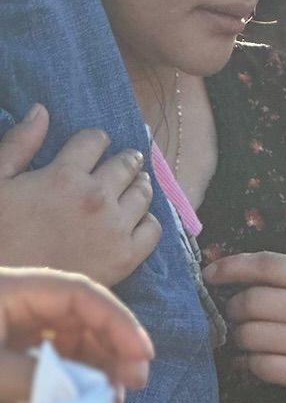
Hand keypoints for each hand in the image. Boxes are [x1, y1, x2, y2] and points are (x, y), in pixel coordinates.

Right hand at [0, 107, 159, 287]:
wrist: (9, 292)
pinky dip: (147, 220)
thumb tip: (42, 110)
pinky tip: (133, 221)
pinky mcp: (126, 258)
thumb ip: (19, 145)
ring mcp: (115, 228)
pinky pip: (154, 228)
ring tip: (128, 189)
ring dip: (138, 185)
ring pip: (144, 191)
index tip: (90, 149)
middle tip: (119, 167)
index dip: (93, 141)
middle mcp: (96, 197)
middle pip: (127, 163)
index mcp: (64, 175)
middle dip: (123, 161)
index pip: (96, 138)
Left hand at [0, 267, 153, 402]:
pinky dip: (75, 376)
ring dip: (99, 365)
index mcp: (12, 290)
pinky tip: (89, 397)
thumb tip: (78, 395)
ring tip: (114, 396)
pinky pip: (53, 359)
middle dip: (115, 346)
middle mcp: (20, 303)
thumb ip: (32, 377)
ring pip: (72, 339)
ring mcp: (15, 328)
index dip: (118, 321)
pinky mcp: (10, 351)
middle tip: (136, 381)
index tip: (143, 355)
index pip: (80, 293)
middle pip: (82, 316)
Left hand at [204, 250, 285, 402]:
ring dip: (240, 338)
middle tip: (237, 315)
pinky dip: (249, 364)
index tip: (209, 274)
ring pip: (251, 336)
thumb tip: (222, 270)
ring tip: (249, 339)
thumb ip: (284, 278)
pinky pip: (262, 366)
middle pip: (252, 302)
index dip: (232, 267)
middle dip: (234, 309)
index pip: (268, 264)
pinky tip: (253, 361)